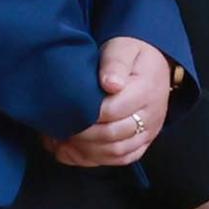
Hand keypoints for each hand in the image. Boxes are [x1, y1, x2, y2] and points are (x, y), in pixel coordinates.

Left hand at [50, 34, 177, 167]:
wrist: (151, 61)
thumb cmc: (130, 53)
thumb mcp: (122, 48)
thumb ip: (115, 63)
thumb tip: (111, 84)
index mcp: (146, 90)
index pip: (112, 111)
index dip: (85, 115)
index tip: (62, 111)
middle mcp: (152, 115)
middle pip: (113, 136)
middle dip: (81, 135)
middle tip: (56, 127)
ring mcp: (149, 131)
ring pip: (116, 152)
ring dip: (85, 151)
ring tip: (59, 141)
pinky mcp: (144, 141)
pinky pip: (121, 159)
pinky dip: (95, 159)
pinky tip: (73, 151)